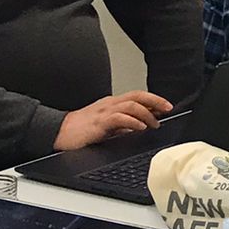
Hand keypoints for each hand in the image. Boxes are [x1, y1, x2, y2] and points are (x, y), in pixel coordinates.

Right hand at [54, 90, 170, 150]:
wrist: (59, 133)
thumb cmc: (81, 130)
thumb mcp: (107, 125)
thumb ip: (123, 123)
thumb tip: (140, 125)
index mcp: (112, 103)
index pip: (137, 96)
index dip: (154, 100)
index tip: (167, 106)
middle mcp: (110, 104)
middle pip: (137, 95)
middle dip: (156, 100)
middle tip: (168, 108)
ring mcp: (104, 112)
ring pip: (131, 104)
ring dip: (147, 113)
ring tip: (155, 123)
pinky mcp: (99, 122)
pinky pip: (119, 118)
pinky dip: (133, 121)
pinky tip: (140, 127)